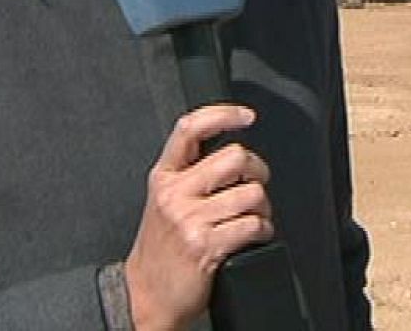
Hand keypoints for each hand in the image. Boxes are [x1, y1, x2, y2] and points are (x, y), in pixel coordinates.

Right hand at [124, 104, 273, 330]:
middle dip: (257, 170)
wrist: (146, 295)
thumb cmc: (161, 250)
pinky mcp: (206, 246)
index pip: (190, 129)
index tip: (245, 116)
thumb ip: (190, 174)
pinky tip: (253, 236)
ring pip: (252, 193)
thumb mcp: (164, 201)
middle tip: (254, 183)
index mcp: (164, 177)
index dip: (222, 114)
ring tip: (251, 217)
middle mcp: (174, 194)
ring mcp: (190, 219)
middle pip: (235, 157)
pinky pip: (254, 225)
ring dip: (263, 208)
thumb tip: (234, 154)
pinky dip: (264, 231)